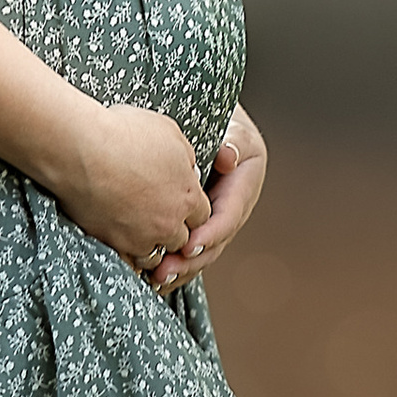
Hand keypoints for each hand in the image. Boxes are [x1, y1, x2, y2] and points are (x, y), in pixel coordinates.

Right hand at [49, 102, 209, 271]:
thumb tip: (187, 168)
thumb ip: (185, 158)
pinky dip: (126, 252)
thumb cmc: (124, 133)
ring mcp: (140, 237)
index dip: (189, 208)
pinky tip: (119, 239)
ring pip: (155, 255)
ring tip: (138, 231)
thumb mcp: (169, 134)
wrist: (81, 148)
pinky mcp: (112, 243)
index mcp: (187, 196)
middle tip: (158, 216)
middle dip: (173, 229)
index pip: (202, 216)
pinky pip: (126, 259)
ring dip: (150, 244)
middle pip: (181, 239)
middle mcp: (168, 223)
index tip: (177, 201)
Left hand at [158, 106, 267, 292]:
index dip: (209, 235)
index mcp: (245, 184)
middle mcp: (233, 206)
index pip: (228, 216)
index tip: (188, 246)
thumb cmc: (215, 116)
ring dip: (180, 268)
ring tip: (155, 280)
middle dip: (190, 261)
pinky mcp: (198, 221)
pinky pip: (187, 248)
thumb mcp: (230, 125)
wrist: (204, 118)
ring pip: (200, 251)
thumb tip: (228, 157)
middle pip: (214, 242)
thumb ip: (232, 140)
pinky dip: (172, 263)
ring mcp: (216, 216)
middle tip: (163, 271)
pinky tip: (151, 277)